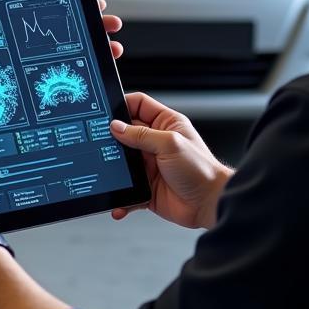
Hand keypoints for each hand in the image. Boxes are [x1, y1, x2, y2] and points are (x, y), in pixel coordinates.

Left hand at [1, 0, 122, 59]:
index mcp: (49, 1)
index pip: (78, 5)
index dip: (93, 7)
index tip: (103, 7)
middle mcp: (48, 23)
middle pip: (82, 27)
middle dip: (101, 28)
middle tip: (112, 28)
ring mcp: (42, 44)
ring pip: (78, 48)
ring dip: (98, 47)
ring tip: (110, 49)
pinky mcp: (33, 61)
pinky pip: (61, 64)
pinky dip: (79, 65)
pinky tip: (88, 66)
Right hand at [110, 93, 233, 229]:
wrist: (209, 204)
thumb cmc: (201, 170)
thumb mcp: (170, 144)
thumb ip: (141, 135)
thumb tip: (117, 127)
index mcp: (165, 124)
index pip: (138, 105)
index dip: (122, 104)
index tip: (105, 111)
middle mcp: (156, 142)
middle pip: (126, 132)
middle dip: (112, 138)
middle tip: (99, 141)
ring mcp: (150, 164)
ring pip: (123, 161)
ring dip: (114, 168)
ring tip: (107, 171)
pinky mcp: (146, 186)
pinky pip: (127, 189)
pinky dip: (121, 195)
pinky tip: (118, 199)